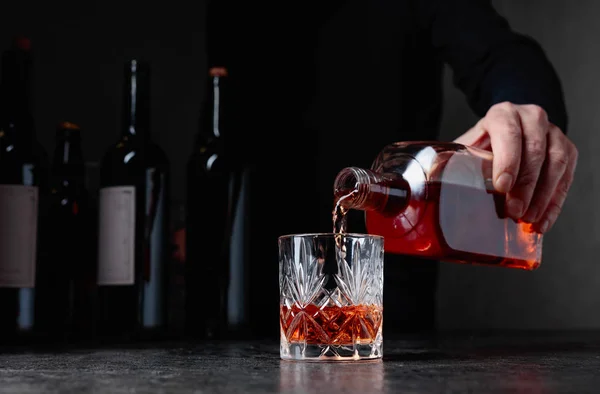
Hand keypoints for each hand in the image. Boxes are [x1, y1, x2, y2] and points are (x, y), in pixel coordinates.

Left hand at [455, 102, 577, 232]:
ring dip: (543, 195)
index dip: (508, 160)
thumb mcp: (466, 146)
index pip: (509, 133)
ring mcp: (553, 132)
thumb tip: (426, 184)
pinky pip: (567, 176)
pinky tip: (542, 220)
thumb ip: (451, 161)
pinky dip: (555, 202)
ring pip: (556, 162)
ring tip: (528, 219)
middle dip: (525, 185)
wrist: (510, 129)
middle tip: (514, 212)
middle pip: (535, 150)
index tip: (502, 187)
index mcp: (502, 114)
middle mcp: (531, 118)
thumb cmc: (483, 144)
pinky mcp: (567, 150)